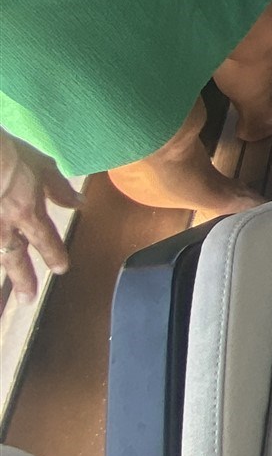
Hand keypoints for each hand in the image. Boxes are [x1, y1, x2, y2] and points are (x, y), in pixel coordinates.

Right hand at [0, 130, 76, 303]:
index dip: (53, 254)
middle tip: (28, 299)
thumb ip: (60, 189)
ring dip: (5, 273)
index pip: (44, 239)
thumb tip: (80, 204)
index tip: (60, 269)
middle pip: (15, 258)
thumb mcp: (42, 166)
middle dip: (23, 279)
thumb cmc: (10, 155)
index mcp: (28, 213)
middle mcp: (5, 227)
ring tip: (2, 296)